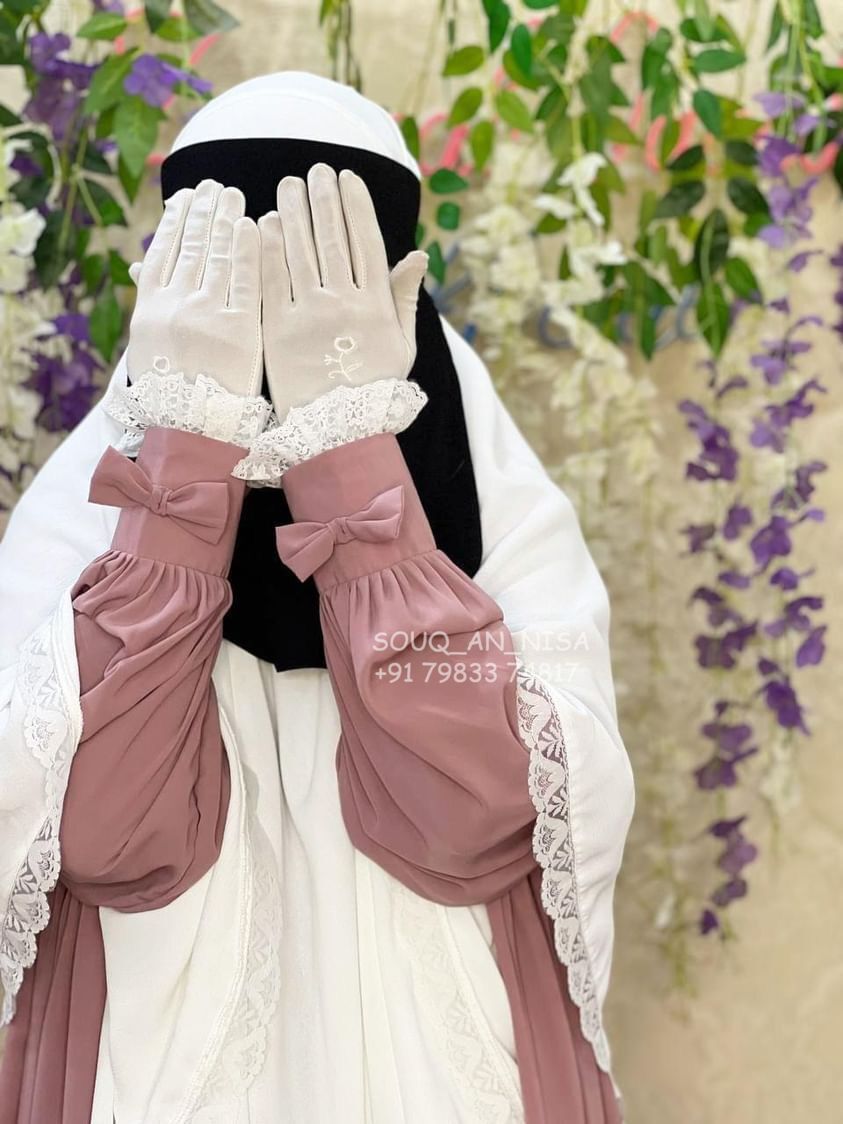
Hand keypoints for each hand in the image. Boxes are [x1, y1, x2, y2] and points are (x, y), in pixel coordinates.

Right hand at [128, 179, 261, 396]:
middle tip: (215, 185)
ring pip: (216, 256)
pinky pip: (246, 281)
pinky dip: (249, 250)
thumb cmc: (173, 396)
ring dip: (224, 219)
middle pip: (190, 247)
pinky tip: (254, 225)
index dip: (174, 221)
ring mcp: (206, 318)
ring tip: (232, 195)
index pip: (161, 252)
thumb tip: (143, 267)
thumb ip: (152, 306)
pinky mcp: (240, 332)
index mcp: (149, 311)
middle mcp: (174, 308)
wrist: (192, 435)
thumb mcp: (149, 350)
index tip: (185, 197)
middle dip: (203, 211)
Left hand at [257, 164, 426, 418]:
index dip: (356, 206)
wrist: (337, 435)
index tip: (348, 178)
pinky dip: (269, 247)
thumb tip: (418, 254)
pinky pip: (271, 279)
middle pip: (332, 238)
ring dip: (295, 211)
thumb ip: (405, 299)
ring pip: (301, 251)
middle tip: (315, 170)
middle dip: (323, 198)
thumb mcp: (402, 346)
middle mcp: (344, 304)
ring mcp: (309, 315)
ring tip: (289, 184)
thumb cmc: (373, 391)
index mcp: (376, 306)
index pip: (366, 242)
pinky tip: (267, 221)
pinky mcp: (278, 329)